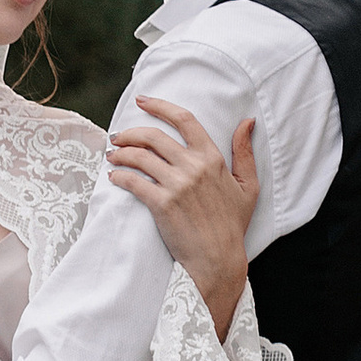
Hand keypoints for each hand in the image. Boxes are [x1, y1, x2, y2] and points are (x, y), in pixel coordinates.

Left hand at [106, 95, 257, 337]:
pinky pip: (133, 181)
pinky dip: (119, 176)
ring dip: (120, 153)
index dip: (160, 106)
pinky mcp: (161, 204)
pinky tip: (114, 177)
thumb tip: (248, 121)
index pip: (184, 119)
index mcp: (212, 158)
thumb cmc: (232, 224)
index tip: (142, 101)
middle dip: (130, 132)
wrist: (218, 259)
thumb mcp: (248, 186)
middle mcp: (194, 167)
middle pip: (153, 136)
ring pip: (139, 157)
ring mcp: (177, 185)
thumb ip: (245, 152)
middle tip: (117, 137)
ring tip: (112, 155)